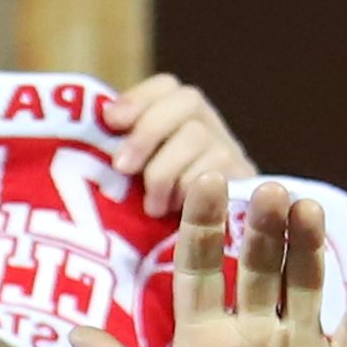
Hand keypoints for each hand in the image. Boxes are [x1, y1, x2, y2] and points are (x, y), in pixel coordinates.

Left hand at [107, 73, 252, 218]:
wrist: (202, 259)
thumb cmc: (150, 216)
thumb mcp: (131, 179)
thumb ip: (120, 150)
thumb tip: (102, 121)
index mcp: (178, 119)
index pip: (166, 87)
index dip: (138, 98)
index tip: (111, 120)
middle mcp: (210, 126)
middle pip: (187, 100)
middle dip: (147, 132)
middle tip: (121, 167)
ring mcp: (231, 151)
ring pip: (198, 136)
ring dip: (165, 171)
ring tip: (152, 206)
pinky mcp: (245, 181)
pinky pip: (218, 170)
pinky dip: (188, 189)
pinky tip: (177, 209)